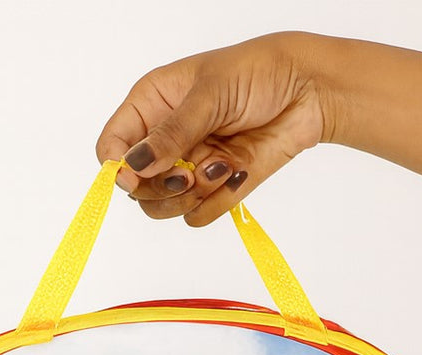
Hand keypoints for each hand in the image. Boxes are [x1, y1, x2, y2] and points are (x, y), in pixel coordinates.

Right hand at [96, 32, 330, 225]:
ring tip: (220, 169)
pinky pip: (198, 215)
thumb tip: (134, 165)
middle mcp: (165, 139)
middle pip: (136, 187)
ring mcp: (190, 166)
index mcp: (151, 105)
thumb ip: (171, 133)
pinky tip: (237, 172)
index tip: (137, 176)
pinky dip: (215, 203)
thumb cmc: (258, 73)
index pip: (112, 147)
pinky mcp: (216, 188)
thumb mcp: (209, 95)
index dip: (119, 167)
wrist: (309, 91)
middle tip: (189, 175)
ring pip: (163, 207)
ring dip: (189, 197)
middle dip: (161, 188)